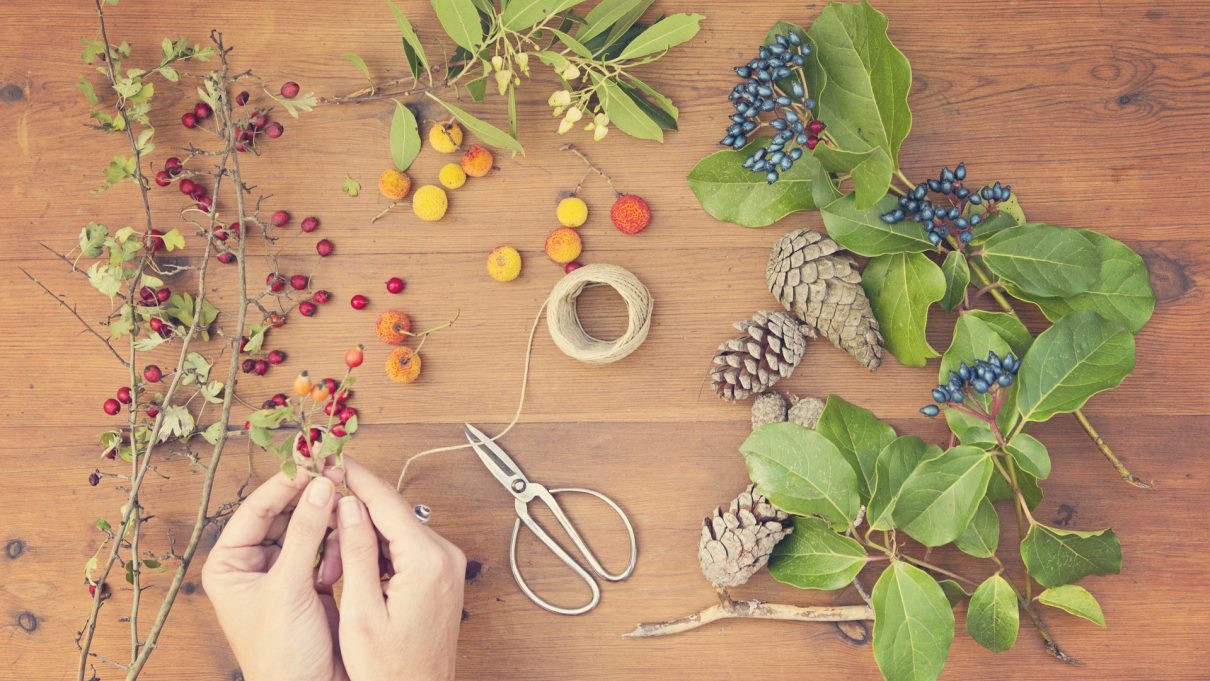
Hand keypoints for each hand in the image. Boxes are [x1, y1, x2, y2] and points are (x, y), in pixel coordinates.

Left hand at [203, 471, 346, 680]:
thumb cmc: (281, 656)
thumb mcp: (289, 588)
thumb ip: (305, 534)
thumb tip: (319, 486)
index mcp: (229, 565)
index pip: (256, 509)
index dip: (285, 484)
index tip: (313, 462)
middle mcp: (252, 566)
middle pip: (284, 515)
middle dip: (311, 500)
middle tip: (336, 476)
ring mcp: (282, 574)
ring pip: (307, 529)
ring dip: (328, 522)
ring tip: (346, 511)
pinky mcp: (310, 584)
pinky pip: (326, 549)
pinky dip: (339, 544)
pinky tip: (350, 545)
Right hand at [335, 457, 465, 680]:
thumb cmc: (389, 670)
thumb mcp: (361, 612)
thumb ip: (357, 552)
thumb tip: (348, 506)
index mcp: (428, 561)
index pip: (387, 502)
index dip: (356, 478)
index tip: (333, 458)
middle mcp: (446, 556)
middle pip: (392, 513)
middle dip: (353, 515)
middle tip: (319, 519)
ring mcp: (447, 565)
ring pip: (396, 530)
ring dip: (362, 537)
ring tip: (330, 563)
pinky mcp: (441, 575)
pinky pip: (405, 548)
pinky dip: (377, 553)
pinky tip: (352, 571)